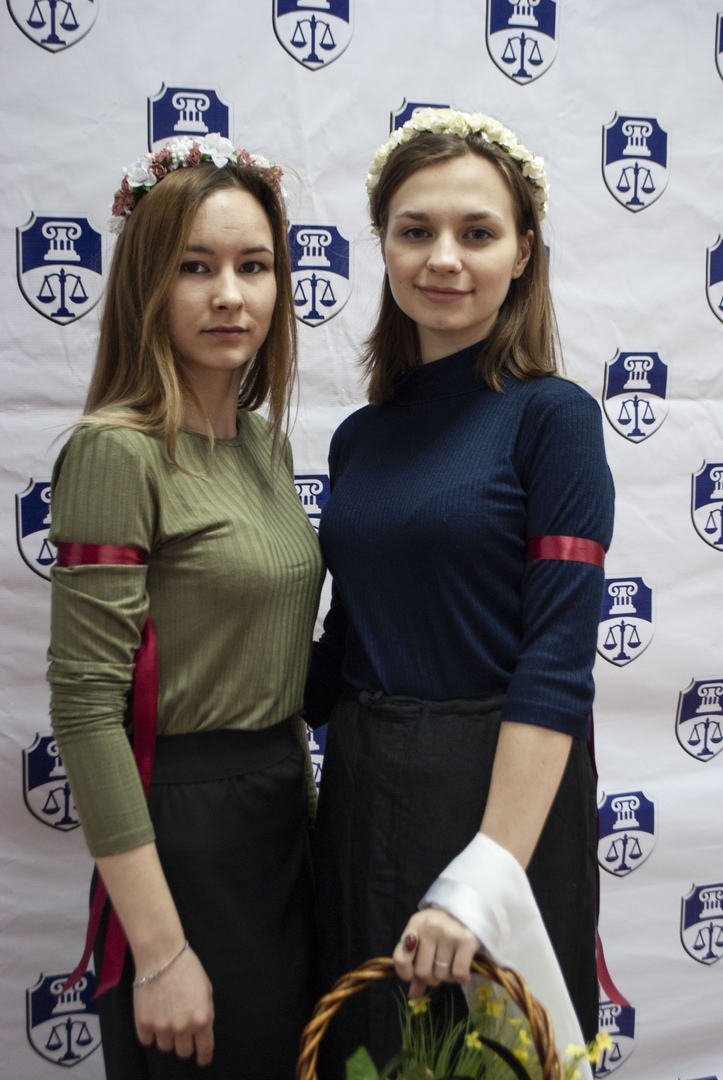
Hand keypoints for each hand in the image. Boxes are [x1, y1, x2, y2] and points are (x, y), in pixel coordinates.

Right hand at [133, 946, 213, 1064]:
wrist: (161, 955)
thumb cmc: (187, 968)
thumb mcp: (206, 989)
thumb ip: (205, 1012)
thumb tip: (201, 1029)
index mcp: (202, 1019)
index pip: (204, 1049)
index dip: (203, 1056)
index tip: (202, 1059)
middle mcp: (182, 1027)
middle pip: (183, 1052)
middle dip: (184, 1043)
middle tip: (181, 1029)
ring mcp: (161, 1027)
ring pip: (165, 1047)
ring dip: (167, 1036)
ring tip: (166, 1016)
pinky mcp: (143, 1024)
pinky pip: (147, 1040)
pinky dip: (150, 1032)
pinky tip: (153, 1016)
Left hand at [393, 908, 480, 998]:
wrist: (467, 911)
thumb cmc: (440, 928)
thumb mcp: (423, 938)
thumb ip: (415, 964)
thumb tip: (413, 995)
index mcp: (415, 924)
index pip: (401, 958)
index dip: (405, 973)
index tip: (412, 975)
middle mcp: (431, 927)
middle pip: (423, 972)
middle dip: (430, 977)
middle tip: (437, 967)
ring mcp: (449, 933)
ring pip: (441, 975)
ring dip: (446, 977)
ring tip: (450, 964)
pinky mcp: (467, 941)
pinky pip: (459, 974)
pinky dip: (460, 978)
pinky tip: (461, 968)